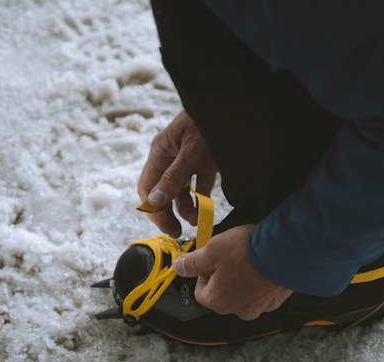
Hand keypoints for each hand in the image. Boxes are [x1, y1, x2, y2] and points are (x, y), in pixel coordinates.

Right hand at [138, 110, 216, 237]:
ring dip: (185, 209)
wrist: (235, 106)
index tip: (164, 225)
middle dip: (168, 214)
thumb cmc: (209, 122)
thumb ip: (173, 178)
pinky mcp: (206, 163)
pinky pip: (199, 187)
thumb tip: (154, 201)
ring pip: (181, 192)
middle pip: (162, 192)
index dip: (153, 208)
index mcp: (160, 152)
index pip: (148, 186)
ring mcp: (188, 161)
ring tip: (196, 221)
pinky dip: (201, 200)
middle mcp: (171, 158)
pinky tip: (205, 212)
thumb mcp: (191, 152)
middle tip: (177, 233)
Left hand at [173, 225, 292, 319]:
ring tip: (248, 260)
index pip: (200, 293)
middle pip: (222, 295)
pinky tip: (262, 266)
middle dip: (223, 277)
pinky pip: (262, 293)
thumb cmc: (248, 251)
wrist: (286, 251)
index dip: (202, 275)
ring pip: (243, 295)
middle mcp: (238, 310)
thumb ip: (192, 262)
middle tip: (230, 257)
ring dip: (242, 280)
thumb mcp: (212, 251)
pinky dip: (260, 282)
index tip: (209, 261)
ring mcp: (259, 308)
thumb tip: (179, 268)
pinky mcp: (276, 301)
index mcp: (218, 301)